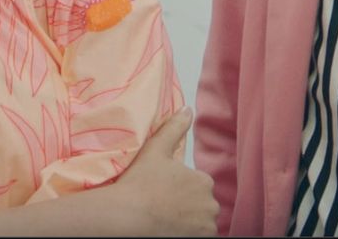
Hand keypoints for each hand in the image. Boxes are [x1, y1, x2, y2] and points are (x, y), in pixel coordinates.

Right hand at [111, 109, 218, 235]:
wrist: (127, 216)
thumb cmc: (139, 184)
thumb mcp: (155, 150)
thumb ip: (174, 128)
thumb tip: (188, 111)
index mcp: (203, 181)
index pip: (197, 188)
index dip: (180, 192)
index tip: (163, 194)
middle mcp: (211, 204)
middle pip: (201, 207)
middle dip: (187, 208)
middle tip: (162, 209)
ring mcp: (206, 226)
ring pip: (201, 224)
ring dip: (190, 224)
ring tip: (165, 222)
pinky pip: (199, 237)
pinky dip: (188, 234)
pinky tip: (170, 231)